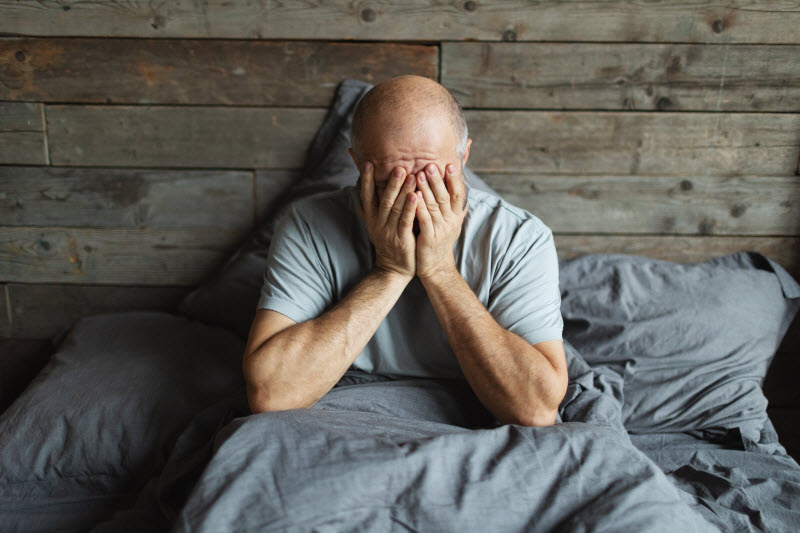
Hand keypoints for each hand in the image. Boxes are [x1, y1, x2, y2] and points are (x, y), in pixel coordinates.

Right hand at [356, 161, 417, 279]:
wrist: (392, 270)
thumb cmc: (386, 244)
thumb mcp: (373, 227)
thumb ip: (367, 212)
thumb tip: (356, 196)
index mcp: (371, 218)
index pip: (366, 195)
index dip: (366, 179)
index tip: (367, 162)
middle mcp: (378, 222)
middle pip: (383, 198)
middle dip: (391, 182)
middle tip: (398, 165)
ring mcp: (389, 231)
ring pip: (395, 208)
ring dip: (403, 191)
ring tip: (411, 175)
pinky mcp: (401, 239)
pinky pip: (405, 221)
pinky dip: (410, 208)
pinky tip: (417, 196)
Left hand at [414, 162, 467, 279]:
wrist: (436, 266)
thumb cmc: (440, 239)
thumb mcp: (450, 222)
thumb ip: (453, 205)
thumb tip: (460, 187)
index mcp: (456, 216)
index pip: (458, 194)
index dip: (454, 180)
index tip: (449, 165)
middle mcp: (451, 221)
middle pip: (445, 197)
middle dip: (437, 180)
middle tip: (430, 165)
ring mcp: (441, 230)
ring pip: (434, 207)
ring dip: (426, 190)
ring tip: (418, 175)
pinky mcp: (430, 238)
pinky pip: (425, 221)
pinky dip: (419, 208)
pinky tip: (413, 197)